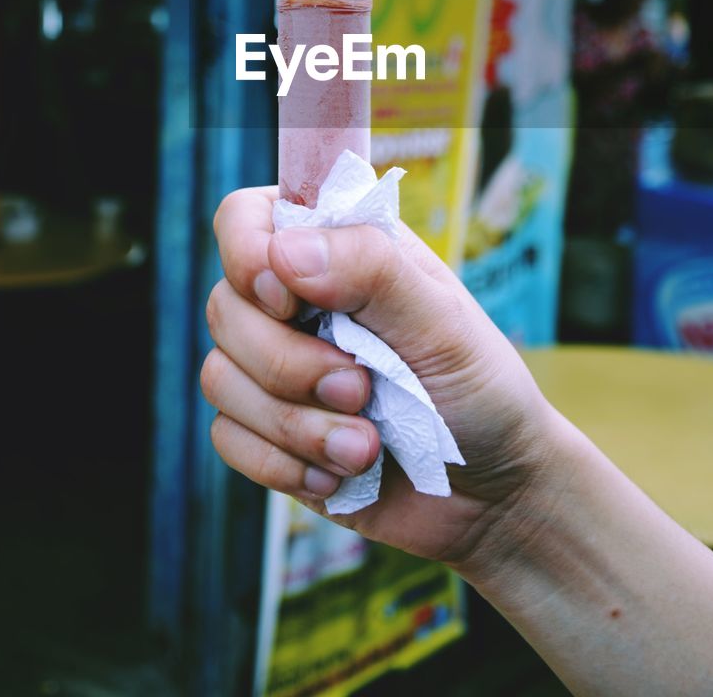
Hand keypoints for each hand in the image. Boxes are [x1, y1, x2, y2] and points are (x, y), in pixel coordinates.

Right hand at [202, 185, 563, 573]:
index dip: (247, 255)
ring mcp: (276, 366)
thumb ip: (372, 271)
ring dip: (295, 424)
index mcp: (338, 250)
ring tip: (364, 445)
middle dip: (287, 364)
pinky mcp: (267, 430)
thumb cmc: (479, 390)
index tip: (289, 302)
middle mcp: (296, 301)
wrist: (492, 494)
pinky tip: (338, 474)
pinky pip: (229, 437)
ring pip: (220, 377)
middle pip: (224, 306)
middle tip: (361, 391)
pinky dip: (284, 464)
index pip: (247, 217)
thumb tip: (284, 250)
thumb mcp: (442, 323)